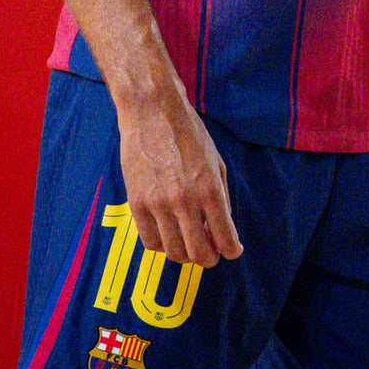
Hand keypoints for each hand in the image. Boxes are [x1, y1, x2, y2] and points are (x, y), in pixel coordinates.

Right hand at [116, 84, 243, 267]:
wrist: (151, 110)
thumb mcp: (215, 161)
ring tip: (189, 244)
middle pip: (199, 253)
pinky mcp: (136, 203)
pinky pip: (150, 241)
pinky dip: (162, 245)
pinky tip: (168, 234)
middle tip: (210, 252)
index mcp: (209, 189)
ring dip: (185, 255)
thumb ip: (221, 197)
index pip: (225, 238)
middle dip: (209, 258)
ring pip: (174, 252)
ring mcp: (158, 204)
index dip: (231, 250)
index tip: (231, 251)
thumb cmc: (188, 132)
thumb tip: (222, 228)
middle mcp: (184, 200)